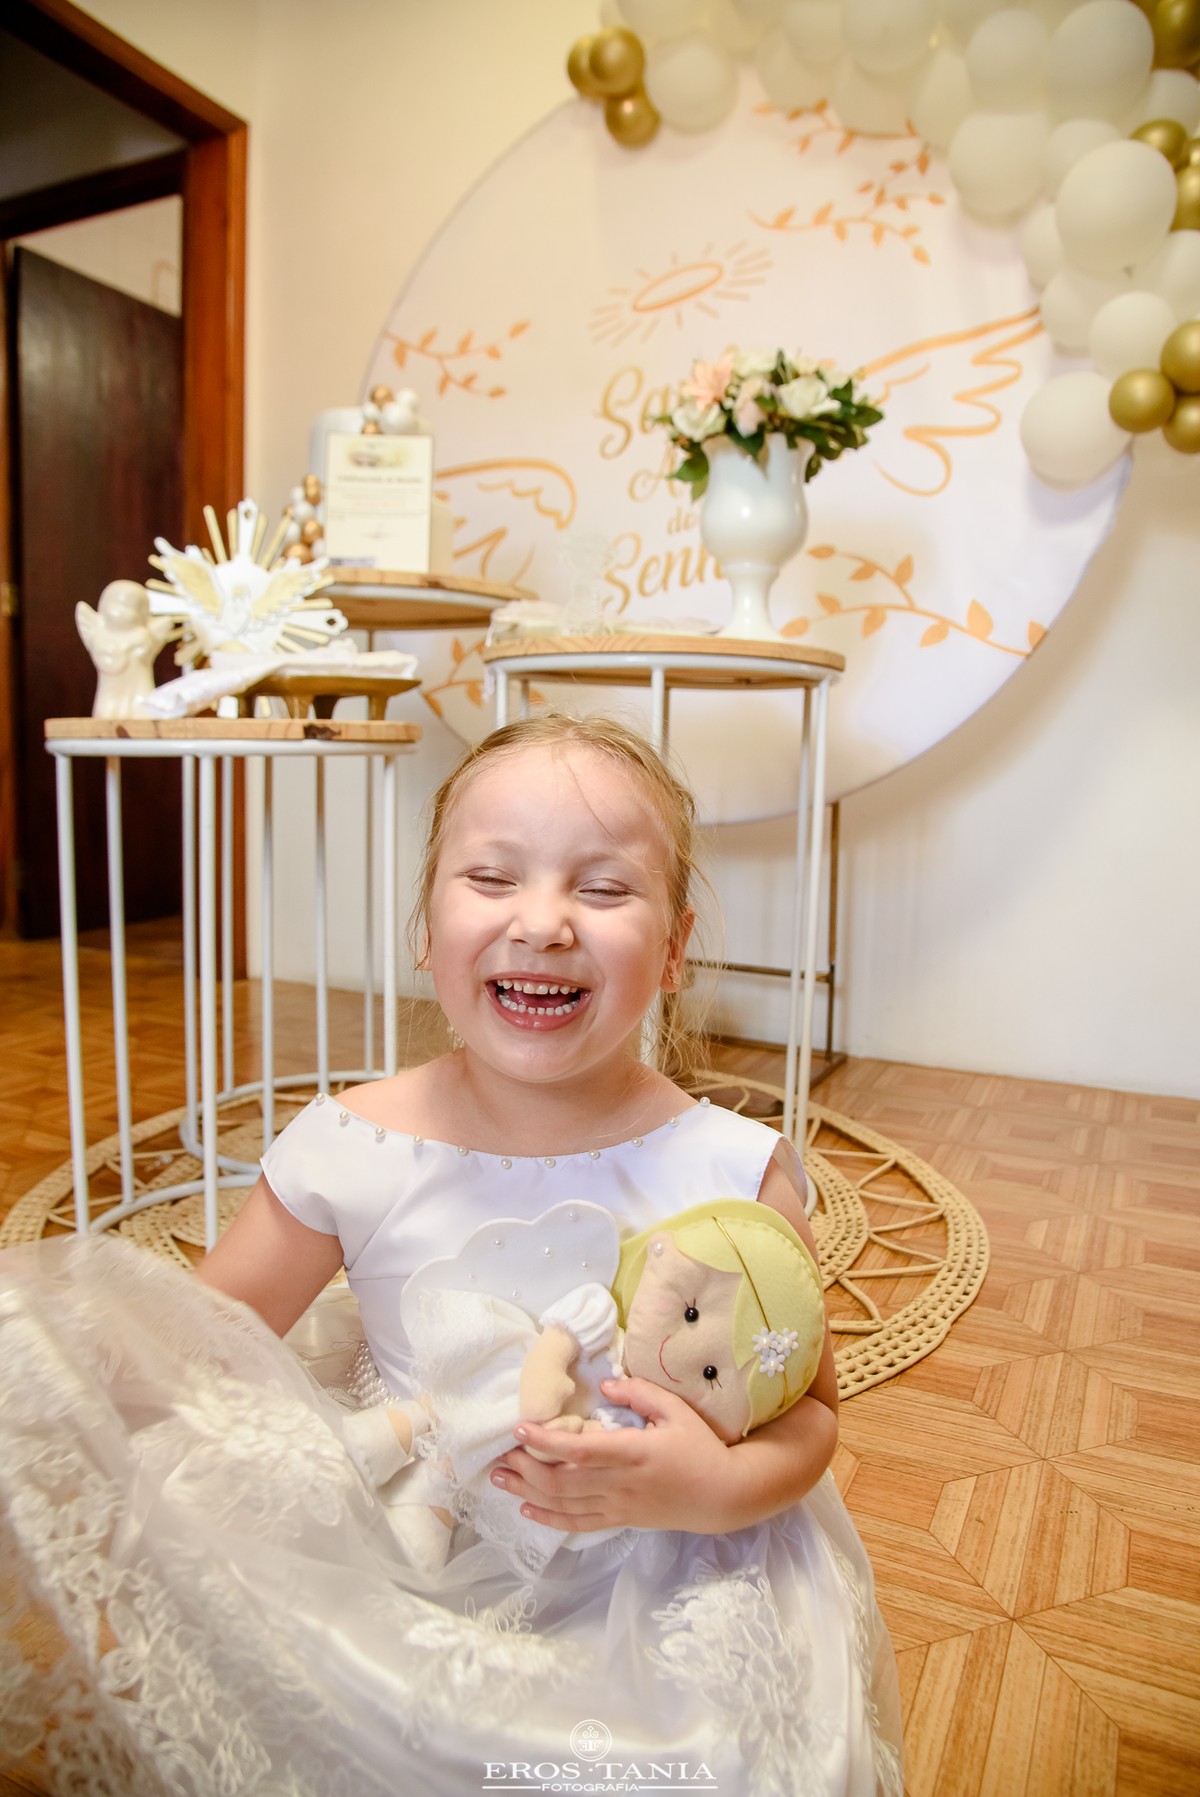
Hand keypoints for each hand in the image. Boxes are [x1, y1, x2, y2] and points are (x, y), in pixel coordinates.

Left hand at [492, 1376, 757, 1534]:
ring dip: (528, 1491)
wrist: (723, 1496)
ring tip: (499, 1478)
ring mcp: (618, 1506)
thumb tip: (605, 1384)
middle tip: (498, 1454)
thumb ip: (640, 1393)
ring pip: (563, 1504)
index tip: (519, 1429)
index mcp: (632, 1452)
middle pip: (562, 1481)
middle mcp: (619, 1483)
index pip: (580, 1450)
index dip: (546, 1442)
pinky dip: (549, 1518)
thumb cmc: (700, 1447)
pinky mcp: (620, 1520)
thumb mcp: (676, 1411)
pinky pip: (578, 1524)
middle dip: (525, 1468)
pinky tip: (527, 1508)